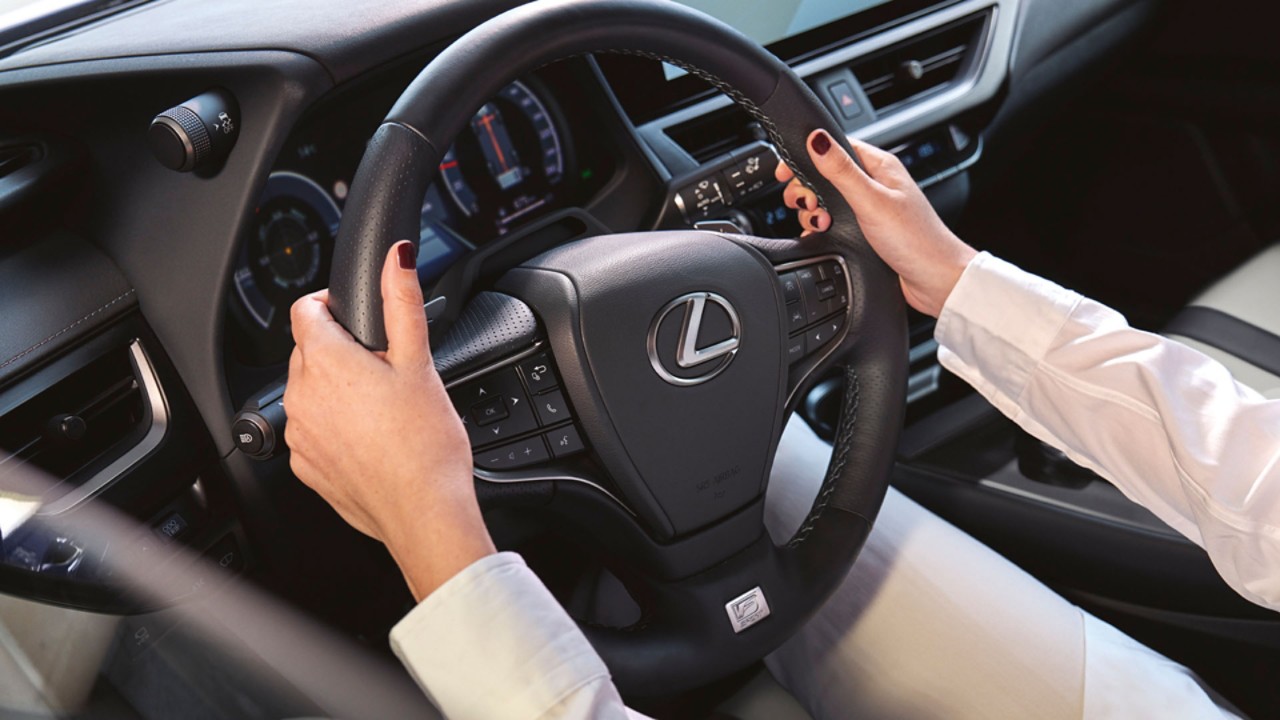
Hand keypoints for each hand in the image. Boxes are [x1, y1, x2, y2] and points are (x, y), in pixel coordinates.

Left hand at [284, 241, 493, 599]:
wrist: (424, 512)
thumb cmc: (426, 443)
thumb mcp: (419, 361)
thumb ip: (402, 301)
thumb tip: (396, 257)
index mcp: (325, 362)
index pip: (305, 310)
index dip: (332, 305)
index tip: (358, 318)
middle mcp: (301, 397)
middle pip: (308, 351)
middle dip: (341, 350)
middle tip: (386, 368)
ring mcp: (299, 435)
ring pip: (309, 392)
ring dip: (336, 389)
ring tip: (383, 406)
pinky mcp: (306, 466)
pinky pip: (311, 430)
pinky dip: (334, 426)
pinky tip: (372, 437)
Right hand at [776, 129, 977, 316]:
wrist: (935, 280)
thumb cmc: (916, 240)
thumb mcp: (872, 201)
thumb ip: (841, 171)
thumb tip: (817, 140)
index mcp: (879, 166)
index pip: (835, 146)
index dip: (808, 156)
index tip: (786, 172)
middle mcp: (874, 184)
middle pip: (824, 174)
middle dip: (806, 189)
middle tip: (808, 205)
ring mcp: (870, 208)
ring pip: (826, 200)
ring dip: (814, 212)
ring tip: (821, 223)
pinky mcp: (865, 230)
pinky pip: (832, 222)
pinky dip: (821, 228)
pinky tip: (822, 235)